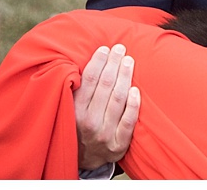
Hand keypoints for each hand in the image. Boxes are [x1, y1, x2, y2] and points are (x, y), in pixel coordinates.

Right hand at [74, 44, 139, 171]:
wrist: (85, 158)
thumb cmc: (80, 125)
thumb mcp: (70, 109)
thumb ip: (77, 90)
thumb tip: (89, 60)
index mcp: (75, 110)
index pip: (88, 80)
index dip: (98, 61)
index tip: (105, 48)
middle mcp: (89, 122)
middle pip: (105, 86)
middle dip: (113, 64)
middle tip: (120, 48)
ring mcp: (104, 134)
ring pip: (117, 100)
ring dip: (124, 77)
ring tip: (128, 61)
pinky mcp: (118, 144)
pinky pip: (128, 121)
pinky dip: (133, 104)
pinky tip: (136, 89)